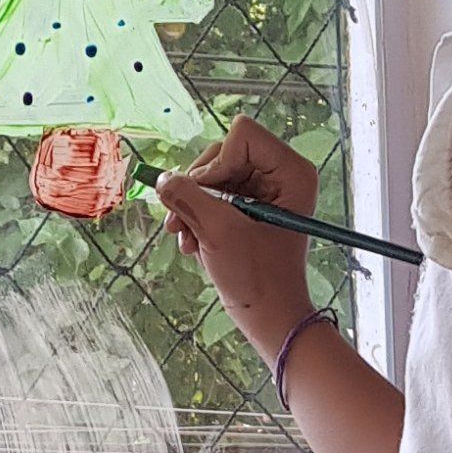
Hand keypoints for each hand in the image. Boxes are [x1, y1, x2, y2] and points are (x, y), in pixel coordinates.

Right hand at [158, 116, 316, 358]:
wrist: (270, 318)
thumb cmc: (257, 278)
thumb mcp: (217, 232)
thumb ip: (187, 197)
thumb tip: (160, 178)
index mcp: (291, 171)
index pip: (241, 135)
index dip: (217, 165)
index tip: (213, 202)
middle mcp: (281, 173)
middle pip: (222, 152)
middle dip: (198, 188)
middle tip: (184, 222)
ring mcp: (265, 190)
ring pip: (211, 174)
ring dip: (192, 205)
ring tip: (186, 237)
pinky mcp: (250, 206)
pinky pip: (213, 193)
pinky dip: (198, 215)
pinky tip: (193, 241)